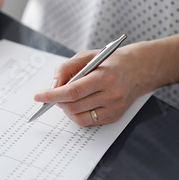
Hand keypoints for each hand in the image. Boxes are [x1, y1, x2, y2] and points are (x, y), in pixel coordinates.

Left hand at [33, 42, 156, 125]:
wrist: (140, 69)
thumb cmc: (111, 61)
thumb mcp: (87, 56)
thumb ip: (66, 69)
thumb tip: (52, 86)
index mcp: (105, 76)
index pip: (72, 91)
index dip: (52, 95)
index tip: (38, 96)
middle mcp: (112, 95)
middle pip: (74, 106)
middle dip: (57, 102)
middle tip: (52, 95)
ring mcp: (114, 108)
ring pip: (79, 117)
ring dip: (66, 110)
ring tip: (66, 99)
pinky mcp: (115, 116)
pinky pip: (89, 122)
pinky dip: (77, 114)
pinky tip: (78, 104)